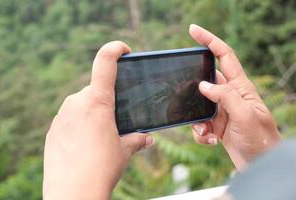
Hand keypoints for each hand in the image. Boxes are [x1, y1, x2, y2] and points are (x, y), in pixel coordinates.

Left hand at [43, 41, 153, 199]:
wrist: (72, 192)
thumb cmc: (101, 169)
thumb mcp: (124, 152)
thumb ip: (137, 140)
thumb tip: (147, 139)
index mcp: (97, 101)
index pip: (105, 62)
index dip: (115, 49)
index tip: (123, 50)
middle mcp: (76, 102)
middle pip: (94, 90)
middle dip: (105, 101)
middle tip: (114, 121)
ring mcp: (61, 116)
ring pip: (80, 106)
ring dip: (91, 115)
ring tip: (99, 138)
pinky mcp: (53, 130)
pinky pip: (68, 120)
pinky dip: (78, 126)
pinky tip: (84, 146)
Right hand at [189, 24, 281, 169]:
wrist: (260, 164)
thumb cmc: (260, 139)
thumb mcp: (245, 116)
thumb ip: (224, 97)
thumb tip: (203, 85)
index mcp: (240, 87)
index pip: (224, 55)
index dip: (209, 40)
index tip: (193, 30)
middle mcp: (229, 95)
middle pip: (204, 80)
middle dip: (191, 88)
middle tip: (183, 94)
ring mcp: (221, 110)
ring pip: (197, 104)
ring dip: (195, 119)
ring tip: (206, 132)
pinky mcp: (215, 124)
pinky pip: (198, 123)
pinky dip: (199, 133)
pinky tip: (210, 140)